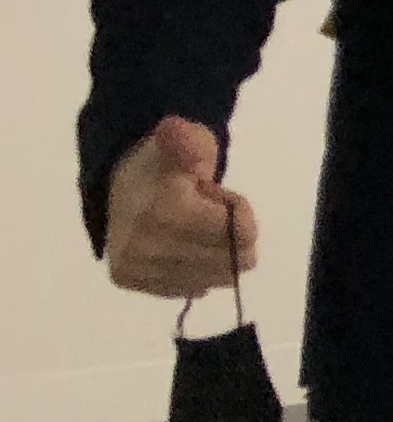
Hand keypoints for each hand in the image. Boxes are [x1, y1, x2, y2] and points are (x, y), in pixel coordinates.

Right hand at [105, 118, 254, 298]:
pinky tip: (179, 247)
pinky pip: (191, 289)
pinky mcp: (130, 281)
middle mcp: (145, 246)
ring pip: (214, 279)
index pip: (242, 233)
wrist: (121, 183)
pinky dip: (196, 269)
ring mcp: (136, 267)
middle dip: (227, 232)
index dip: (237, 209)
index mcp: (164, 211)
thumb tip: (173, 131)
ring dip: (212, 252)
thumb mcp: (186, 141)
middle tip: (203, 212)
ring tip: (189, 227)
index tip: (214, 193)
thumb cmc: (165, 163)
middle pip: (231, 260)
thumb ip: (188, 140)